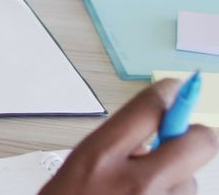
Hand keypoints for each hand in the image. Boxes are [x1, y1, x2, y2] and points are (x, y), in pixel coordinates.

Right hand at [40, 79, 217, 194]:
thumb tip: (157, 129)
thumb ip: (116, 145)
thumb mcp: (78, 169)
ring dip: (178, 185)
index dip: (172, 95)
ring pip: (193, 183)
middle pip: (200, 141)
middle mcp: (136, 182)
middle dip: (196, 138)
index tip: (177, 92)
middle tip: (183, 144)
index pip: (152, 106)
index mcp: (101, 157)